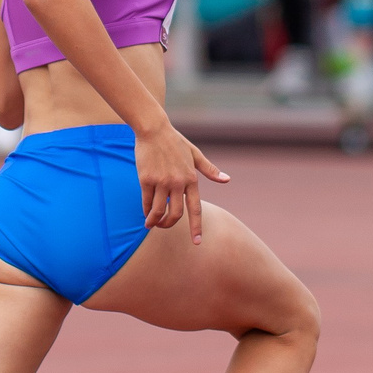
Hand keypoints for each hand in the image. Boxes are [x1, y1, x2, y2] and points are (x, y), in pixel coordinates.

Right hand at [136, 122, 229, 243]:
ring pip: (159, 211)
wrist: (154, 130)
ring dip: (154, 221)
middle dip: (169, 225)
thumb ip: (210, 170)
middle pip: (176, 214)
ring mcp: (162, 182)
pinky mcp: (146, 179)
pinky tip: (145, 212)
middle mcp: (178, 183)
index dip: (196, 227)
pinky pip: (146, 201)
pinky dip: (146, 210)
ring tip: (150, 224)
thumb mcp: (195, 154)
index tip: (197, 242)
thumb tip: (227, 180)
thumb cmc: (175, 142)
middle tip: (163, 227)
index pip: (196, 209)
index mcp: (191, 179)